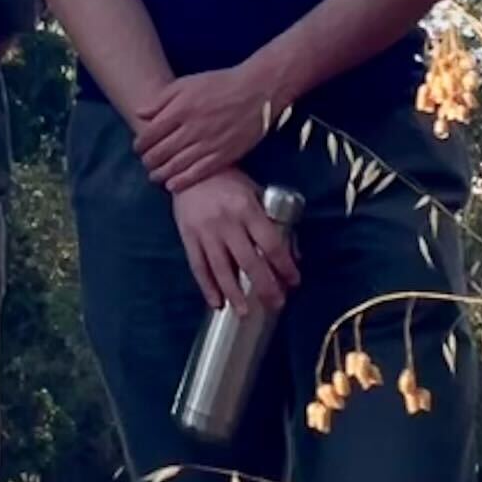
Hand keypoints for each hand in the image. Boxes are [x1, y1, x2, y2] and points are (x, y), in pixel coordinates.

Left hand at [135, 61, 278, 189]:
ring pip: (178, 165)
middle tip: (145, 163)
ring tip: (154, 176)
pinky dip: (183, 181)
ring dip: (162, 173)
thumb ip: (161, 99)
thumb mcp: (186, 83)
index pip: (151, 133)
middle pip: (162, 151)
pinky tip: (172, 185)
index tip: (137, 148)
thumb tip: (140, 113)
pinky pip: (200, 172)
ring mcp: (209, 143)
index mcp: (180, 109)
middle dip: (149, 160)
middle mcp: (192, 129)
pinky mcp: (224, 155)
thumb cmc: (220, 84)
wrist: (257, 91)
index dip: (141, 144)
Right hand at [171, 169, 297, 308]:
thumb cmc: (228, 180)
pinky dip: (207, 287)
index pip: (271, 245)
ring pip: (222, 269)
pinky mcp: (188, 237)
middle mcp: (227, 223)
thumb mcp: (256, 193)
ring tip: (246, 312)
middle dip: (265, 286)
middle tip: (276, 304)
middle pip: (249, 262)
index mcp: (247, 209)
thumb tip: (293, 254)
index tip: (294, 281)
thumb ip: (273, 222)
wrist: (187, 169)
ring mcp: (205, 232)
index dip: (285, 266)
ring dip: (235, 293)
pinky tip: (216, 303)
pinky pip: (198, 266)